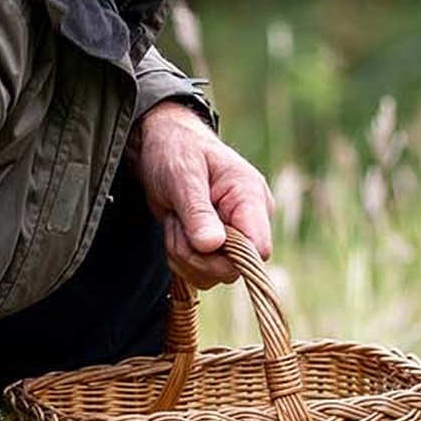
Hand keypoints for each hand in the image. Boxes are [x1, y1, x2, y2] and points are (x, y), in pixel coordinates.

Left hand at [132, 103, 273, 287]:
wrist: (162, 145)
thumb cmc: (176, 150)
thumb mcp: (183, 175)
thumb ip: (198, 211)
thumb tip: (213, 245)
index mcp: (251, 197)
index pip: (258, 248)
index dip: (229, 256)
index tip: (198, 241)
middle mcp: (250, 221)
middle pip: (233, 268)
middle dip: (194, 255)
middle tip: (175, 225)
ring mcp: (234, 236)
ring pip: (214, 274)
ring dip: (183, 256)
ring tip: (175, 222)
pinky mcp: (218, 247)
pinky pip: (202, 273)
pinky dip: (181, 259)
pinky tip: (177, 230)